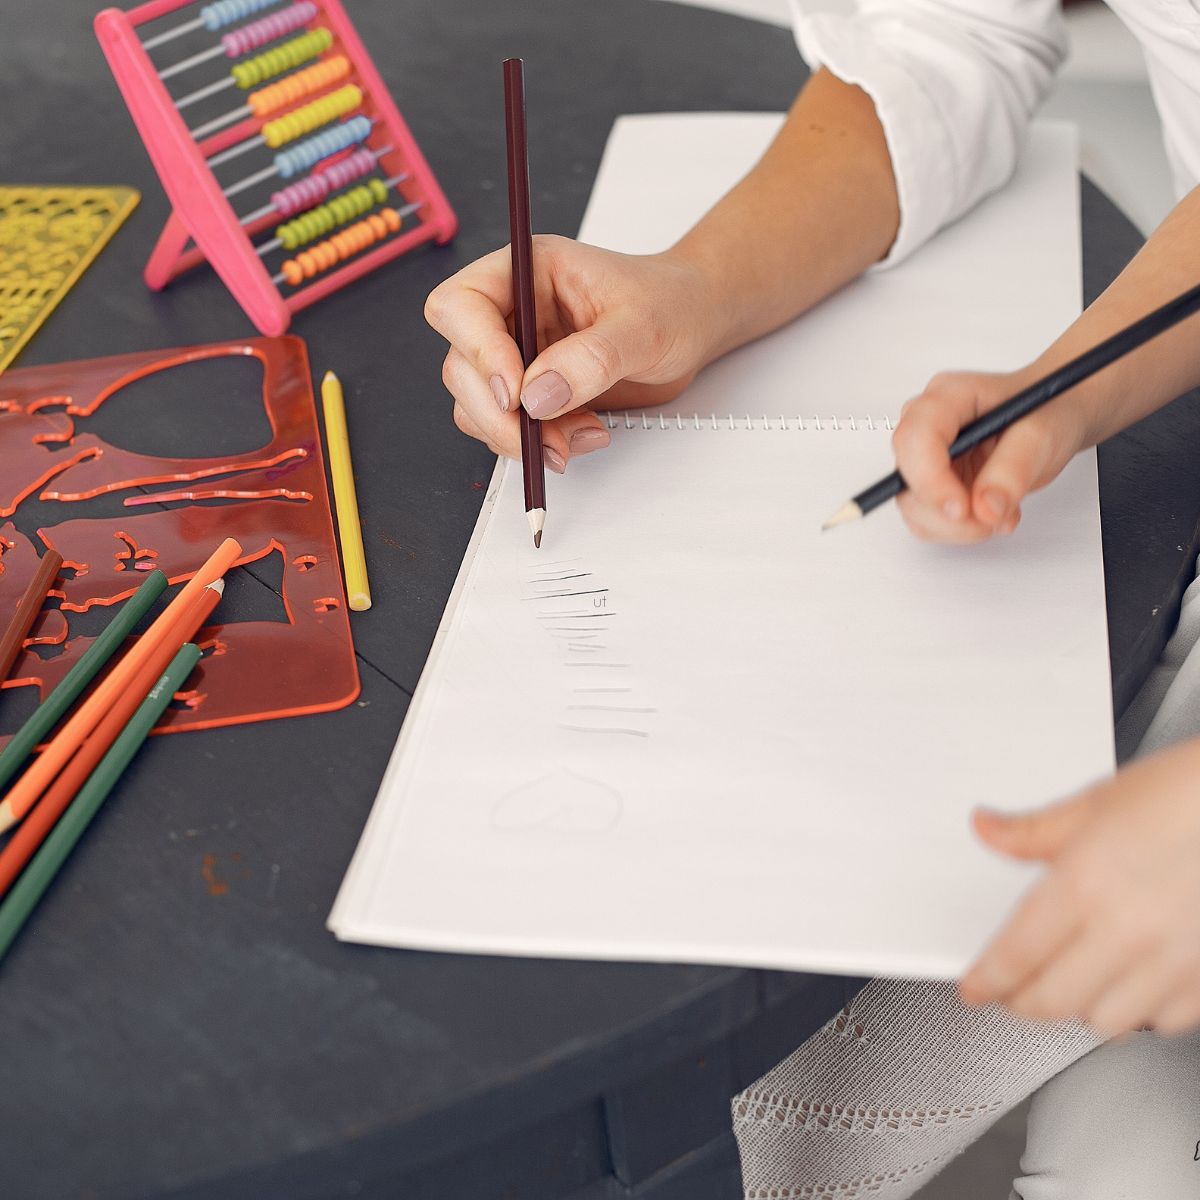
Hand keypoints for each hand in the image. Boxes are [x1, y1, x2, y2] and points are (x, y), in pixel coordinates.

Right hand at [424, 235, 718, 472]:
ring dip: (520, 436)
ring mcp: (516, 354)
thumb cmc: (671, 304)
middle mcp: (510, 311)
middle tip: (548, 436)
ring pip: (476, 406)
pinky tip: (582, 434)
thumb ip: (591, 358)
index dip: (478, 351)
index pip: (461, 304)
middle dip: (501, 414)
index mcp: (526, 271)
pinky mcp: (529, 392)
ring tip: (582, 433)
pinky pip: (505, 428)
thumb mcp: (642, 325)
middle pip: (461, 366)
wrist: (692, 326)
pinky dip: (537, 444)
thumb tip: (537, 395)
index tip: (517, 392)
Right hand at [889, 369, 1087, 543]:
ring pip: (913, 507)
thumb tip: (986, 508)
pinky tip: (991, 514)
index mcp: (947, 397)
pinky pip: (927, 520)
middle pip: (906, 479)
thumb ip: (1013, 469)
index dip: (930, 479)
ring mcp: (925, 456)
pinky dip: (960, 530)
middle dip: (947, 513)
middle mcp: (926, 425)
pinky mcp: (931, 483)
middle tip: (991, 519)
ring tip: (1001, 514)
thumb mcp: (1042, 434)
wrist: (1056, 414)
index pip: (914, 438)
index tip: (964, 509)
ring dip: (956, 526)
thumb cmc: (1048, 409)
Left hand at [960, 737, 1199, 1036]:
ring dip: (1084, 1006)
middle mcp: (1129, 930)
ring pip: (1108, 1020)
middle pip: (1054, 1000)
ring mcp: (1176, 961)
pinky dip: (1144, 1010)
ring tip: (1075, 982)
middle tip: (1013, 992)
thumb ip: (1033, 831)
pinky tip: (1136, 983)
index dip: (986, 980)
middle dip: (1024, 1001)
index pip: (1016, 954)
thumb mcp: (1096, 803)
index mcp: (1086, 885)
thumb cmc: (1188, 795)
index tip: (974, 988)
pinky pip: (1166, 1021)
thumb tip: (987, 830)